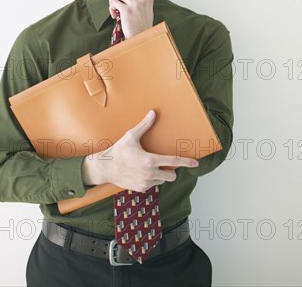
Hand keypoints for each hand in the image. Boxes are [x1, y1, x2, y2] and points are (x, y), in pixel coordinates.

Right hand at [82, 110, 198, 191]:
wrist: (106, 168)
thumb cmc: (119, 150)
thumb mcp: (131, 136)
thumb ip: (144, 125)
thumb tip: (153, 113)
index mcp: (150, 160)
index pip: (173, 161)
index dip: (186, 162)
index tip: (196, 163)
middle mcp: (150, 174)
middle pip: (171, 176)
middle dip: (171, 170)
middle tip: (163, 164)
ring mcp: (145, 183)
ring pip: (162, 181)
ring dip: (160, 175)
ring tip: (149, 167)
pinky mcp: (141, 189)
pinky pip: (152, 185)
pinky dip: (151, 180)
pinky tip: (141, 172)